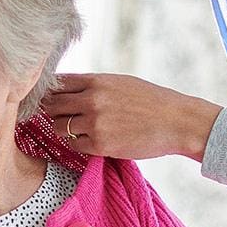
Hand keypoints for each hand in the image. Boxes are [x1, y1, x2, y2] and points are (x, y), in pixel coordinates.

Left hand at [42, 72, 221, 160]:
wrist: (176, 122)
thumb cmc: (151, 101)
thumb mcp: (121, 83)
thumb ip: (94, 85)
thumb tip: (67, 89)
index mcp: (97, 81)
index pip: (57, 83)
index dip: (50, 91)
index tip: (50, 98)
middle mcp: (92, 100)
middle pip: (51, 105)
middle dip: (52, 111)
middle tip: (58, 116)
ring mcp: (94, 123)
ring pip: (58, 126)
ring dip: (63, 129)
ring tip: (78, 128)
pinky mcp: (99, 145)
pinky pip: (73, 144)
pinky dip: (78, 143)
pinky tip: (91, 140)